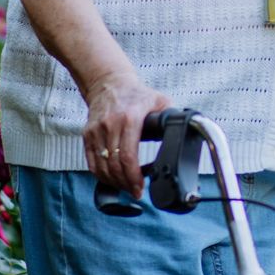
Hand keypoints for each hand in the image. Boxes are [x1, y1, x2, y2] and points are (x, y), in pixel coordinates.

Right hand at [80, 71, 171, 197]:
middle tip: (135, 191)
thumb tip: (186, 133)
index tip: (139, 188)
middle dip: (125, 184)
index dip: (133, 177)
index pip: (127, 156)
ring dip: (114, 182)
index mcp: (130, 118)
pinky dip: (101, 175)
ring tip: (126, 187)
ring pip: (101, 167)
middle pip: (114, 165)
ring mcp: (96, 130)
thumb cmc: (136, 94)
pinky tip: (112, 178)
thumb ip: (172, 118)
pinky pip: (91, 162)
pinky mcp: (87, 134)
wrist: (109, 83)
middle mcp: (110, 124)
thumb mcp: (160, 101)